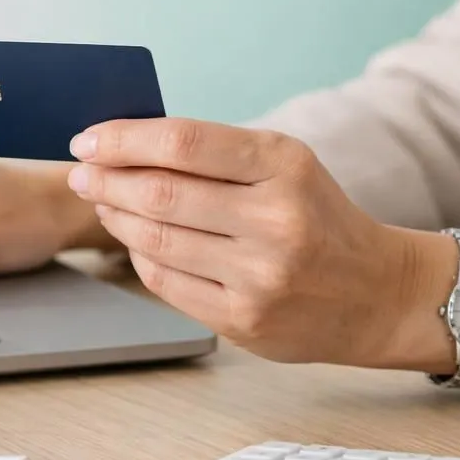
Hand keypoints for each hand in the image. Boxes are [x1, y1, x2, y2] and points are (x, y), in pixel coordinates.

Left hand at [65, 118, 444, 364]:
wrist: (378, 293)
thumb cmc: (319, 219)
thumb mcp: (286, 166)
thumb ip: (216, 155)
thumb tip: (124, 146)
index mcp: (285, 166)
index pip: (183, 144)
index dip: (123, 140)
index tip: (88, 139)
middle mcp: (276, 220)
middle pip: (161, 193)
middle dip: (107, 180)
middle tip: (82, 173)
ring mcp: (260, 276)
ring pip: (155, 241)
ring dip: (116, 218)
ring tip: (102, 202)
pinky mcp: (244, 320)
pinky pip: (166, 282)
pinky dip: (139, 257)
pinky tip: (134, 242)